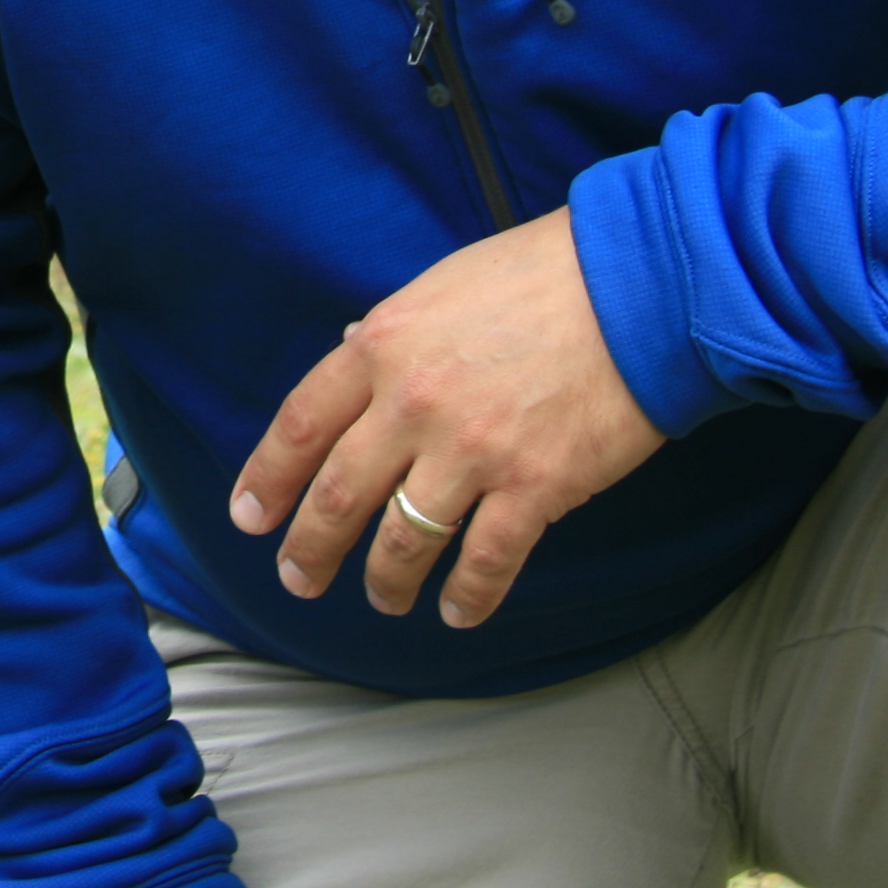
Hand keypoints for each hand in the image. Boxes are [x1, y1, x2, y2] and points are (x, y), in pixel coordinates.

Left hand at [228, 208, 662, 629]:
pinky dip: (468, 596)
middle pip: (339, 496)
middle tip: (298, 578)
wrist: (637, 287)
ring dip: (385, 581)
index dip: (268, 479)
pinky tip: (458, 611)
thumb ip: (392, 336)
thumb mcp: (439, 289)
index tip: (250, 518)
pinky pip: (486, 561)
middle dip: (311, 549)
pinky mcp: (535, 487)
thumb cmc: (540, 276)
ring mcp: (473, 452)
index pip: (300, 425)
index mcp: (382, 347)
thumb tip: (352, 352)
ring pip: (403, 541)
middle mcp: (413, 404)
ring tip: (381, 599)